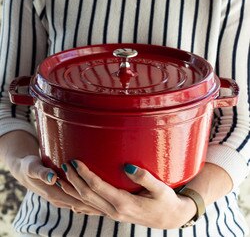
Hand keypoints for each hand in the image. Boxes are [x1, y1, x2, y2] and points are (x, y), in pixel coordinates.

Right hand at [8, 155, 103, 214]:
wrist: (24, 170)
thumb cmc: (29, 166)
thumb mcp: (33, 167)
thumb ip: (42, 172)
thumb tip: (53, 178)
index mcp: (53, 193)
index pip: (77, 200)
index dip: (92, 202)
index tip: (106, 201)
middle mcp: (59, 199)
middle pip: (82, 204)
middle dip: (97, 206)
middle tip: (114, 205)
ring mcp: (61, 199)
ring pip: (81, 205)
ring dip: (93, 206)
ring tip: (110, 205)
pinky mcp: (63, 195)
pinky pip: (78, 202)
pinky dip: (87, 203)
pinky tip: (97, 203)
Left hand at [59, 161, 196, 228]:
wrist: (170, 218)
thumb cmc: (166, 201)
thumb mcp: (160, 189)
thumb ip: (144, 177)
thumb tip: (127, 166)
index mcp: (124, 203)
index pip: (97, 187)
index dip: (84, 174)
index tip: (75, 161)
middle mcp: (114, 210)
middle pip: (87, 195)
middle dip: (73, 180)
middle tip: (64, 164)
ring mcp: (112, 214)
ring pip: (86, 203)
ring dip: (73, 190)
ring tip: (62, 177)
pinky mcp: (113, 213)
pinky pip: (91, 207)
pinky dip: (79, 200)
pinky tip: (73, 194)